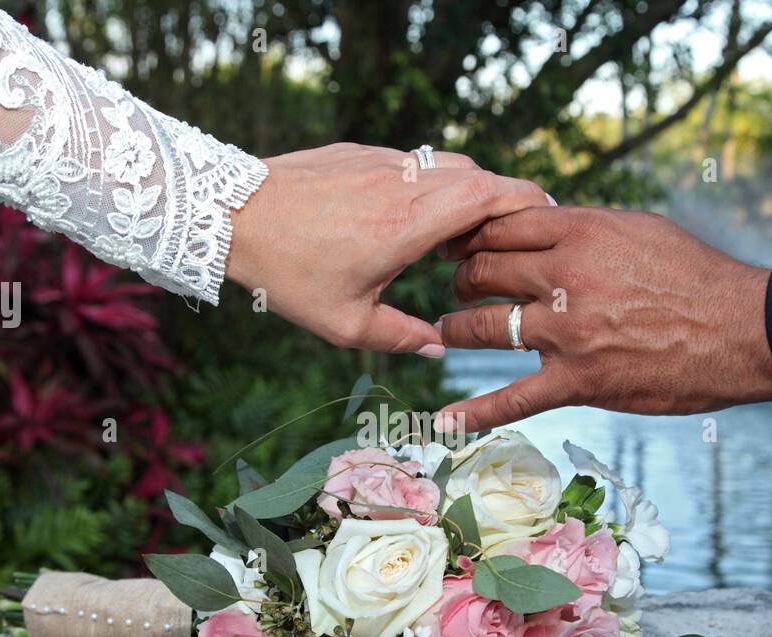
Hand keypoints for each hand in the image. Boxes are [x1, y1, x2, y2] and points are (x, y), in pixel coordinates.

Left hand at [225, 143, 552, 354]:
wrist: (230, 218)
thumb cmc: (287, 275)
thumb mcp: (345, 324)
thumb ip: (401, 337)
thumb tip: (440, 348)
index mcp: (408, 225)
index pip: (489, 196)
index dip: (525, 204)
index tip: (541, 224)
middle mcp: (401, 184)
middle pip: (477, 176)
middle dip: (502, 203)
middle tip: (508, 239)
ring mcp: (379, 162)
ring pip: (444, 165)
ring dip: (464, 193)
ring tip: (459, 236)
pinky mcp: (358, 153)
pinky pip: (411, 162)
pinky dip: (429, 184)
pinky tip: (415, 218)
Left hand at [434, 207, 771, 427]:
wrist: (741, 330)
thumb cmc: (696, 276)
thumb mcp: (638, 230)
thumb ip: (585, 230)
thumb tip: (544, 226)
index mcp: (581, 233)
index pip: (501, 226)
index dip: (471, 235)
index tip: (458, 244)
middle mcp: (566, 278)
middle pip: (483, 271)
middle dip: (461, 279)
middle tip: (456, 288)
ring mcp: (568, 333)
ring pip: (485, 328)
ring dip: (456, 329)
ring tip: (447, 331)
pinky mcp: (578, 381)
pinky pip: (513, 399)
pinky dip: (475, 413)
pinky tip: (446, 420)